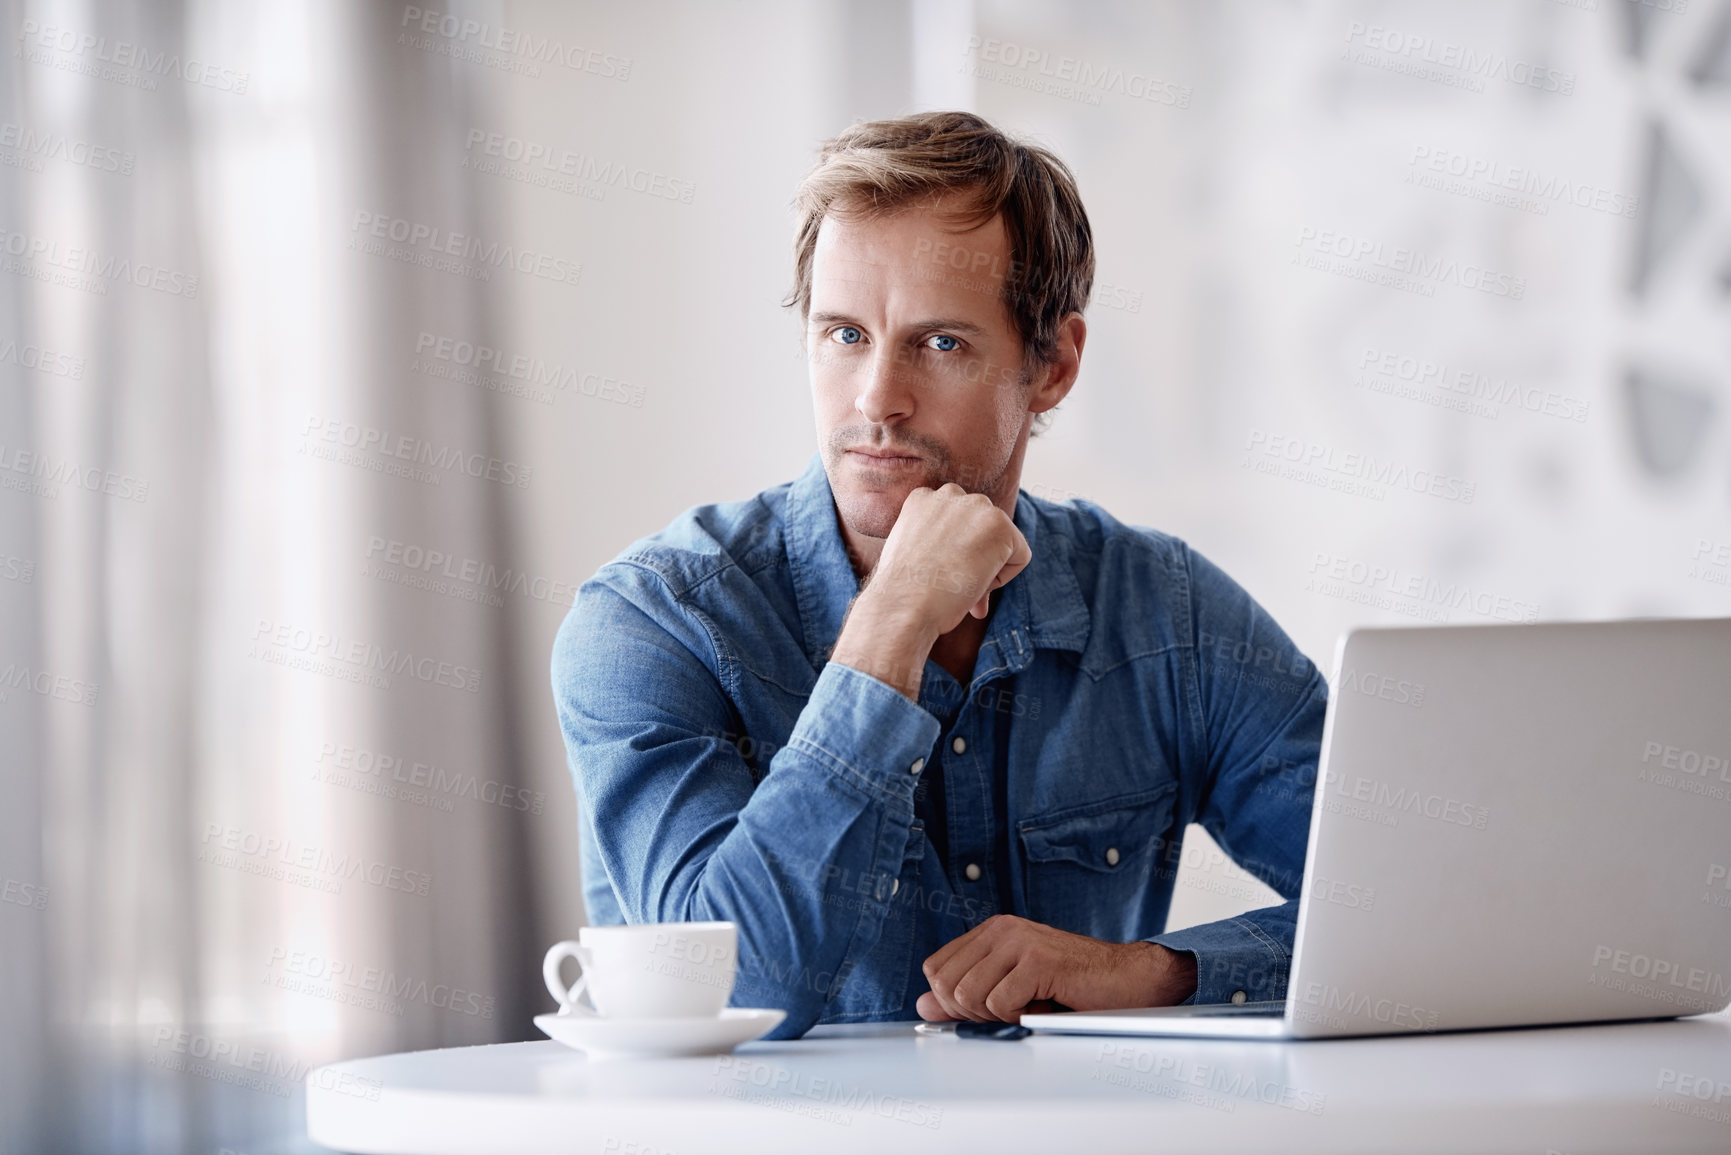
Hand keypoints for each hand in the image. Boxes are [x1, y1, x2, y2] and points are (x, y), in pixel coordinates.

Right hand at [830, 484, 1029, 698]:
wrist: (904, 604)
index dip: (954, 553)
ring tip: (963, 584)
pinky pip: (1020, 555)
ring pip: (1001, 541)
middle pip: (981, 528)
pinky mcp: (999, 525)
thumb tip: (967, 565)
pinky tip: (977, 585)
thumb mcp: (914, 553)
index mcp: (923, 498)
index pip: (957, 522)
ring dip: (988, 565)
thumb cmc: (904, 591)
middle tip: (954, 584)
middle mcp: (950, 493)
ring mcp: (977, 506)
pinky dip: (1004, 577)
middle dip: (975, 557)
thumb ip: (939, 544)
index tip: (941, 574)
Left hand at [916, 914, 1197, 1022]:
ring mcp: (1020, 941)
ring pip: (967, 995)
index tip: (985, 1009)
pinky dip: (1018, 1018)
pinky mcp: (1038, 961)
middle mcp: (1002, 929)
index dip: (951, 1000)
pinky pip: (999, 1005)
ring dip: (996, 1016)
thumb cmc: (1078, 987)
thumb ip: (967, 993)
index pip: (935, 968)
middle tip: (1009, 1011)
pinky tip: (1043, 1007)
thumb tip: (924, 1005)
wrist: (1133, 979)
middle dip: (971, 1012)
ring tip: (1028, 1007)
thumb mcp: (1013, 988)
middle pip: (945, 984)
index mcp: (992, 931)